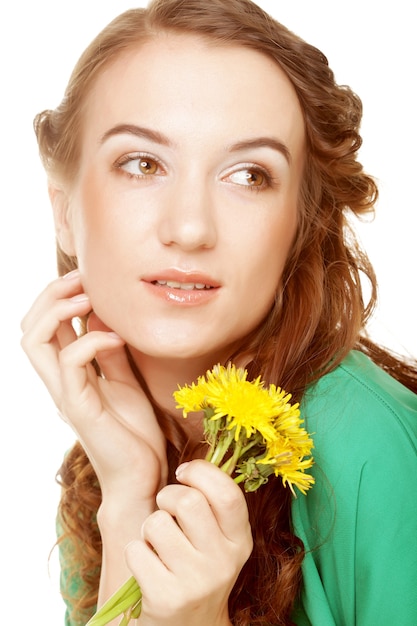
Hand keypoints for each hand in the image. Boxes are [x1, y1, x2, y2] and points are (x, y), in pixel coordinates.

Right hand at [20, 270, 166, 504]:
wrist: (142, 476)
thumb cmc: (133, 432)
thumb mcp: (124, 381)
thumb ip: (109, 353)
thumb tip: (103, 319)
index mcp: (69, 374)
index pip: (44, 327)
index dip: (57, 297)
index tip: (88, 281)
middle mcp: (60, 381)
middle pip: (29, 328)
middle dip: (50, 295)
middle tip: (82, 281)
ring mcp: (66, 393)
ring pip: (34, 341)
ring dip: (59, 310)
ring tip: (90, 300)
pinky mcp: (79, 407)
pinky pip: (70, 362)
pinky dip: (92, 340)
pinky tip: (118, 338)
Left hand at [125, 460, 252, 625]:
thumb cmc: (195, 568)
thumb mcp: (216, 541)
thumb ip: (211, 506)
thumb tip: (191, 464)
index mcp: (240, 540)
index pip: (228, 493)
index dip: (202, 472)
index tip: (183, 472)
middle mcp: (224, 562)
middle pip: (188, 501)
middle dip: (167, 497)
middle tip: (165, 509)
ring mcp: (197, 582)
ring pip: (157, 524)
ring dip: (149, 528)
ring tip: (156, 544)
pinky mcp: (167, 598)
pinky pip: (137, 550)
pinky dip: (135, 552)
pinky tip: (147, 567)